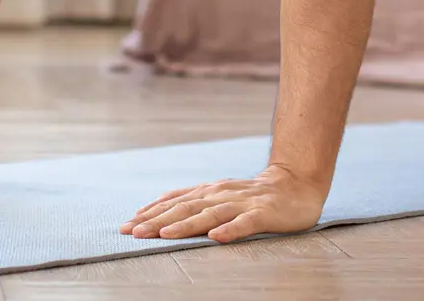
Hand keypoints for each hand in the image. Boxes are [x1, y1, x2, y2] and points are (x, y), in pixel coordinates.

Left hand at [120, 165, 327, 243]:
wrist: (296, 184)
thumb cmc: (254, 195)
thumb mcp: (220, 195)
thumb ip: (195, 201)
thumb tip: (160, 208)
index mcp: (210, 192)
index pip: (175, 202)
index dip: (150, 214)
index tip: (127, 226)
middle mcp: (221, 195)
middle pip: (185, 208)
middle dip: (157, 221)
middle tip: (133, 232)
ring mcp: (242, 204)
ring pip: (209, 215)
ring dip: (185, 225)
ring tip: (164, 235)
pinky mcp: (263, 214)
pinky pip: (245, 223)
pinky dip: (230, 230)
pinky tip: (216, 238)